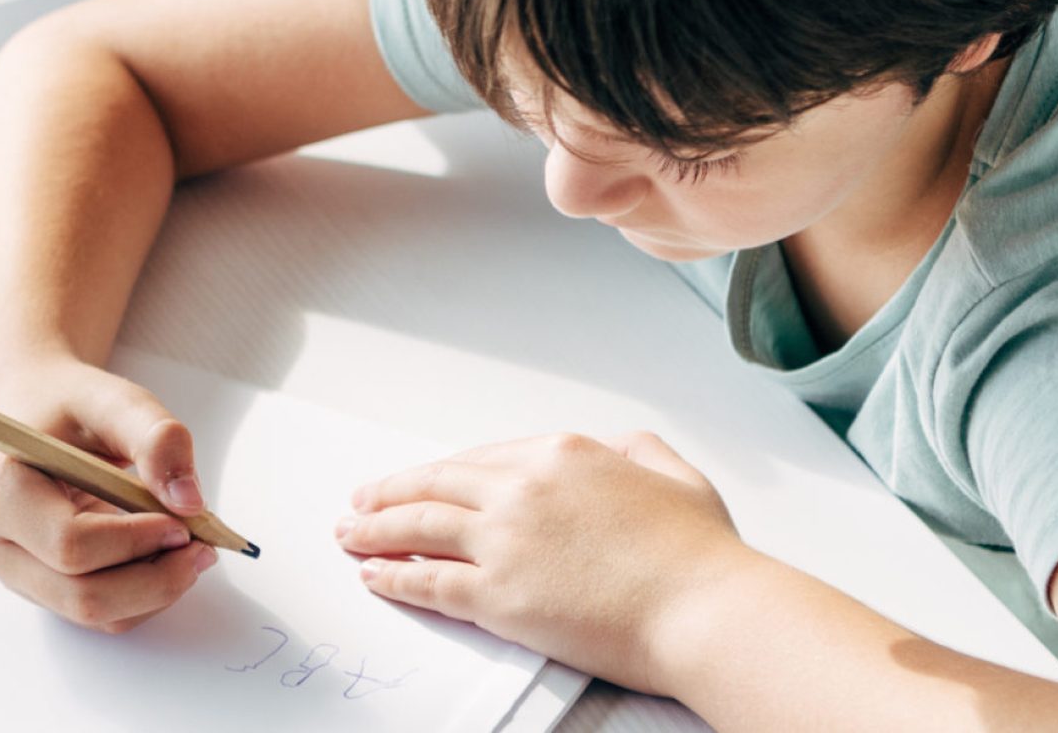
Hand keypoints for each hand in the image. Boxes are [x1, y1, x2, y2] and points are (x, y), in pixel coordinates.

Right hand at [0, 356, 216, 632]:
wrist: (35, 407)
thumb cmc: (66, 403)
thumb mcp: (113, 400)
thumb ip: (155, 438)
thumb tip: (189, 502)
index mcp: (2, 493)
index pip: (71, 545)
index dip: (136, 540)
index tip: (184, 521)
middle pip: (83, 597)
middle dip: (155, 580)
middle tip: (202, 546)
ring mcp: (18, 573)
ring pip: (97, 615)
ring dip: (156, 591)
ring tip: (190, 549)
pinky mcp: (44, 587)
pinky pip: (103, 613)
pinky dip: (144, 594)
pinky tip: (163, 555)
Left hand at [337, 432, 751, 693]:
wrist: (709, 611)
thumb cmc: (702, 556)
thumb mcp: (676, 475)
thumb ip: (637, 451)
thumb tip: (616, 446)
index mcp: (561, 454)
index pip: (480, 458)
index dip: (441, 473)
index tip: (419, 480)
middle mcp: (522, 489)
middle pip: (434, 485)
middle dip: (388, 493)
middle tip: (359, 501)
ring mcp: (504, 541)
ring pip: (418, 527)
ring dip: (374, 530)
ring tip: (348, 535)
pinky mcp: (498, 596)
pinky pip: (427, 580)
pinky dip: (392, 576)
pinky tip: (372, 576)